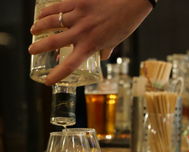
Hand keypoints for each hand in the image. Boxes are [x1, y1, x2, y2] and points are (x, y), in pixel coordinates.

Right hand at [28, 0, 151, 84]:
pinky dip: (47, 11)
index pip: (70, 65)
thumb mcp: (114, 42)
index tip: (48, 82)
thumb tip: (101, 58)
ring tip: (33, 30)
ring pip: (52, 22)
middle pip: (54, 42)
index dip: (57, 75)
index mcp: (91, 46)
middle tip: (31, 51)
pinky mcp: (78, 1)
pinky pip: (58, 6)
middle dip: (38, 48)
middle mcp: (82, 33)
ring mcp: (79, 16)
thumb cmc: (124, 23)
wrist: (131, 1)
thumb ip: (105, 51)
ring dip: (39, 27)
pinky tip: (40, 14)